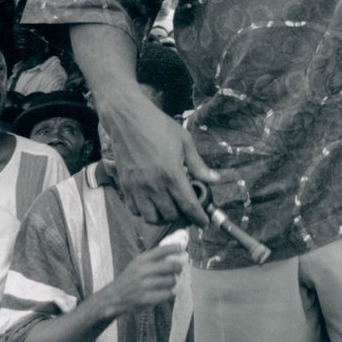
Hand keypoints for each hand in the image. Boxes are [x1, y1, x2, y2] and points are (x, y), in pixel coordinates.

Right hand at [105, 91, 218, 226]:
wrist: (129, 119)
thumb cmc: (158, 126)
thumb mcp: (184, 141)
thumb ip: (199, 164)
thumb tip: (215, 179)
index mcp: (172, 174)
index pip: (188, 206)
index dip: (198, 218)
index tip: (204, 222)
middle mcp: (154, 186)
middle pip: (171, 215)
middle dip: (183, 217)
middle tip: (187, 210)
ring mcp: (137, 188)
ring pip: (151, 218)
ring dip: (163, 217)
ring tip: (170, 208)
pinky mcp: (125, 186)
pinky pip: (135, 210)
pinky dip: (145, 212)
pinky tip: (152, 203)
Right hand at [106, 245, 185, 316]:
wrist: (115, 297)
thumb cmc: (129, 278)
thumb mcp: (137, 263)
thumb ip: (151, 258)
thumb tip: (172, 252)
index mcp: (141, 260)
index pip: (161, 250)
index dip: (174, 248)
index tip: (182, 248)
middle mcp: (143, 271)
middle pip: (169, 266)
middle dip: (179, 266)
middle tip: (181, 267)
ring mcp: (144, 285)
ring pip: (170, 280)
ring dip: (174, 281)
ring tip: (173, 281)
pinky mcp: (145, 298)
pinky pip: (166, 294)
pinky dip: (171, 292)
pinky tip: (170, 291)